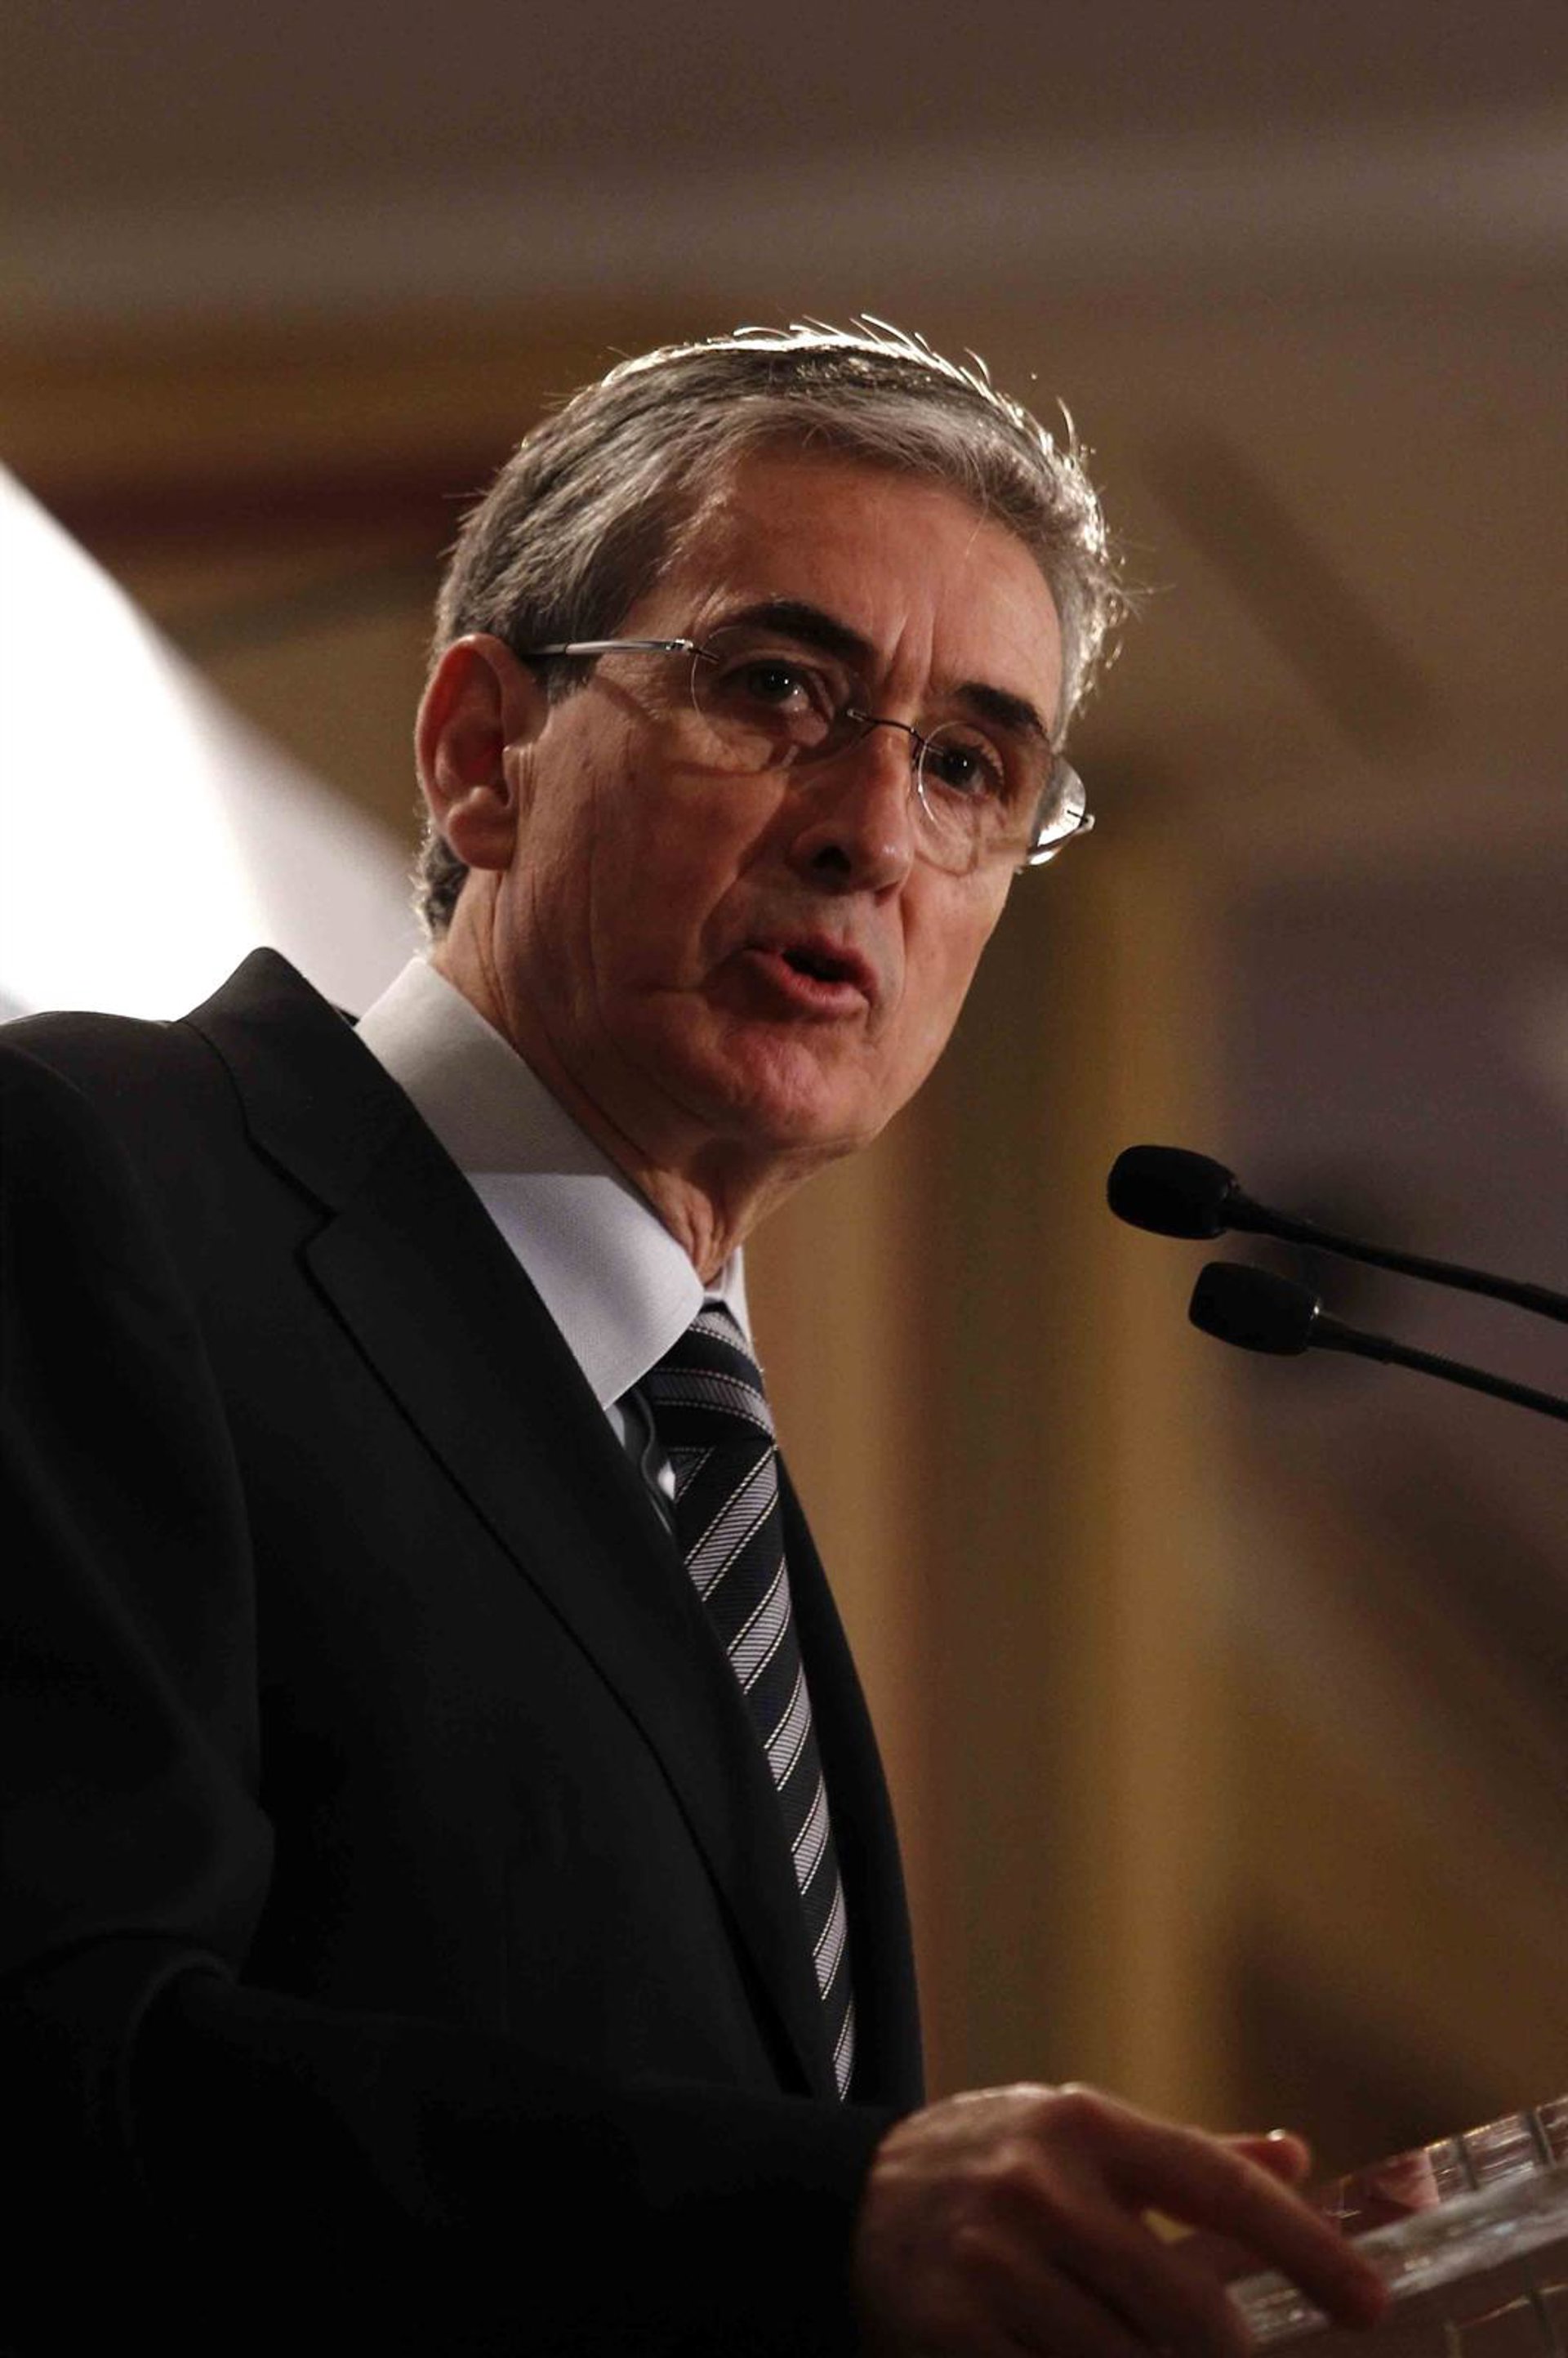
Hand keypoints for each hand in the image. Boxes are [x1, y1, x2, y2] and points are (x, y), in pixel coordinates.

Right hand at [853, 2081, 1386, 2357]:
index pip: (1221, 2186)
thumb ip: (1187, 2158)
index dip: (1306, 2247)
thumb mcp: (1079, 2138)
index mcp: (1084, 2126)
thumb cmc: (990, 2167)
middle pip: (1190, 2310)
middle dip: (1223, 2354)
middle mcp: (1040, 2186)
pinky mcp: (954, 2333)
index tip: (1368, 2302)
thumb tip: (1296, 2152)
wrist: (846, 2204)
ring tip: (1136, 2351)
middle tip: (1218, 2354)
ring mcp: (993, 2264)